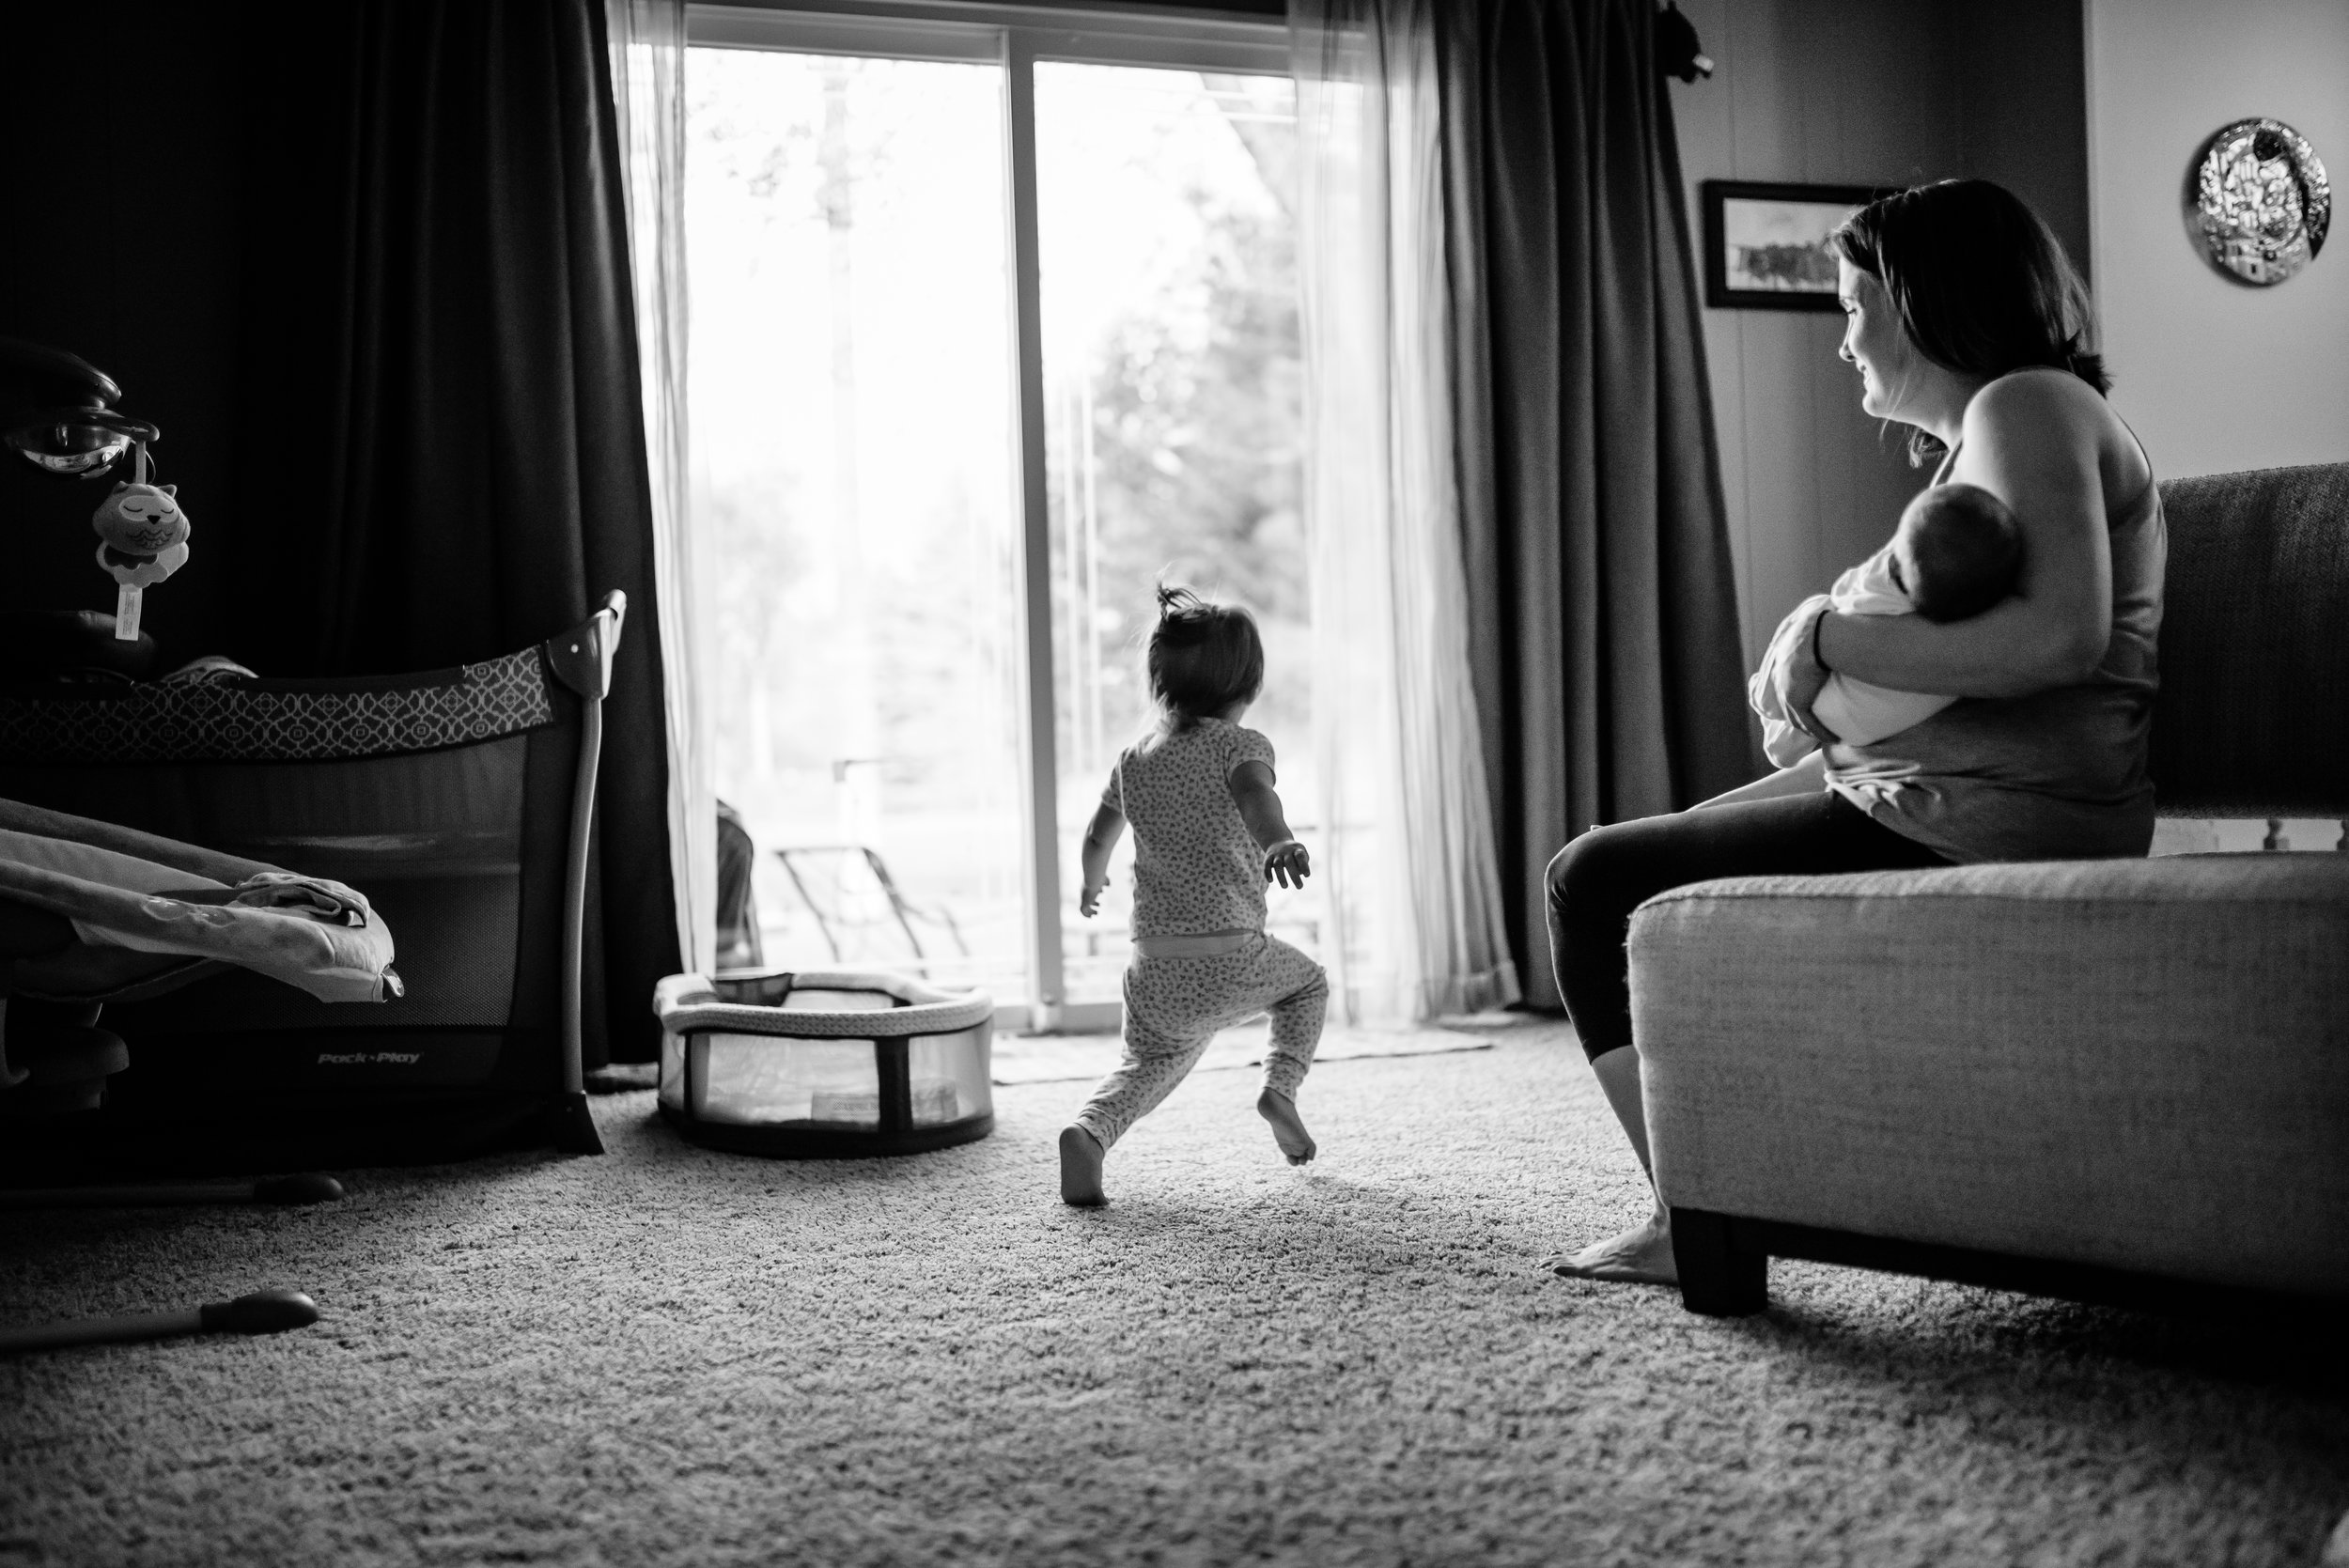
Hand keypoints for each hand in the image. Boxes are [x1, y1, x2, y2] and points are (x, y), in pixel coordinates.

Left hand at [1079, 880, 1104, 917]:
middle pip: (1085, 901)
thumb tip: (1108, 885)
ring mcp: (1083, 898)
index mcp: (1087, 888)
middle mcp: (1084, 893)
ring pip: (1084, 907)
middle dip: (1092, 905)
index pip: (1089, 895)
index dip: (1094, 899)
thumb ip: (1105, 882)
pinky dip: (1086, 915)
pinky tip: (1091, 917)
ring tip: (1097, 914)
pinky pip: (1083, 911)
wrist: (1094, 880)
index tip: (1099, 903)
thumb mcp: (1104, 880)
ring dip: (1090, 911)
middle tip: (1098, 908)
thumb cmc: (1099, 878)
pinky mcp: (1084, 902)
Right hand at [1263, 839, 1310, 888]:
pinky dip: (1268, 873)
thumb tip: (1300, 874)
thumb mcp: (1301, 854)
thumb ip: (1303, 864)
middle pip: (1289, 863)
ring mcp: (1276, 854)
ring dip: (1281, 877)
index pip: (1300, 856)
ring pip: (1277, 865)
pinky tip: (1270, 881)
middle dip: (1294, 876)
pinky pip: (1266, 865)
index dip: (1304, 865)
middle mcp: (1286, 851)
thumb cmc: (1294, 853)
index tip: (1307, 876)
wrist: (1277, 841)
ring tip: (1285, 887)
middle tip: (1300, 887)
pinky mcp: (1268, 857)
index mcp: (1296, 849)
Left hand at [1768, 594, 1836, 741]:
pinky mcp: (1796, 700)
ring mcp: (1786, 688)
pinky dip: (1819, 731)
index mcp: (1783, 654)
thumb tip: (1837, 617)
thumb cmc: (1822, 625)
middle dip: (1797, 713)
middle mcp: (1779, 674)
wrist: (1818, 636)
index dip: (1793, 688)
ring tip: (1824, 734)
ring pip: (1796, 716)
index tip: (1804, 696)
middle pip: (1785, 700)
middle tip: (1813, 722)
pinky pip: (1808, 722)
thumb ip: (1819, 627)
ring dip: (1810, 727)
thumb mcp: (1814, 623)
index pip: (1783, 677)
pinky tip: (1832, 738)